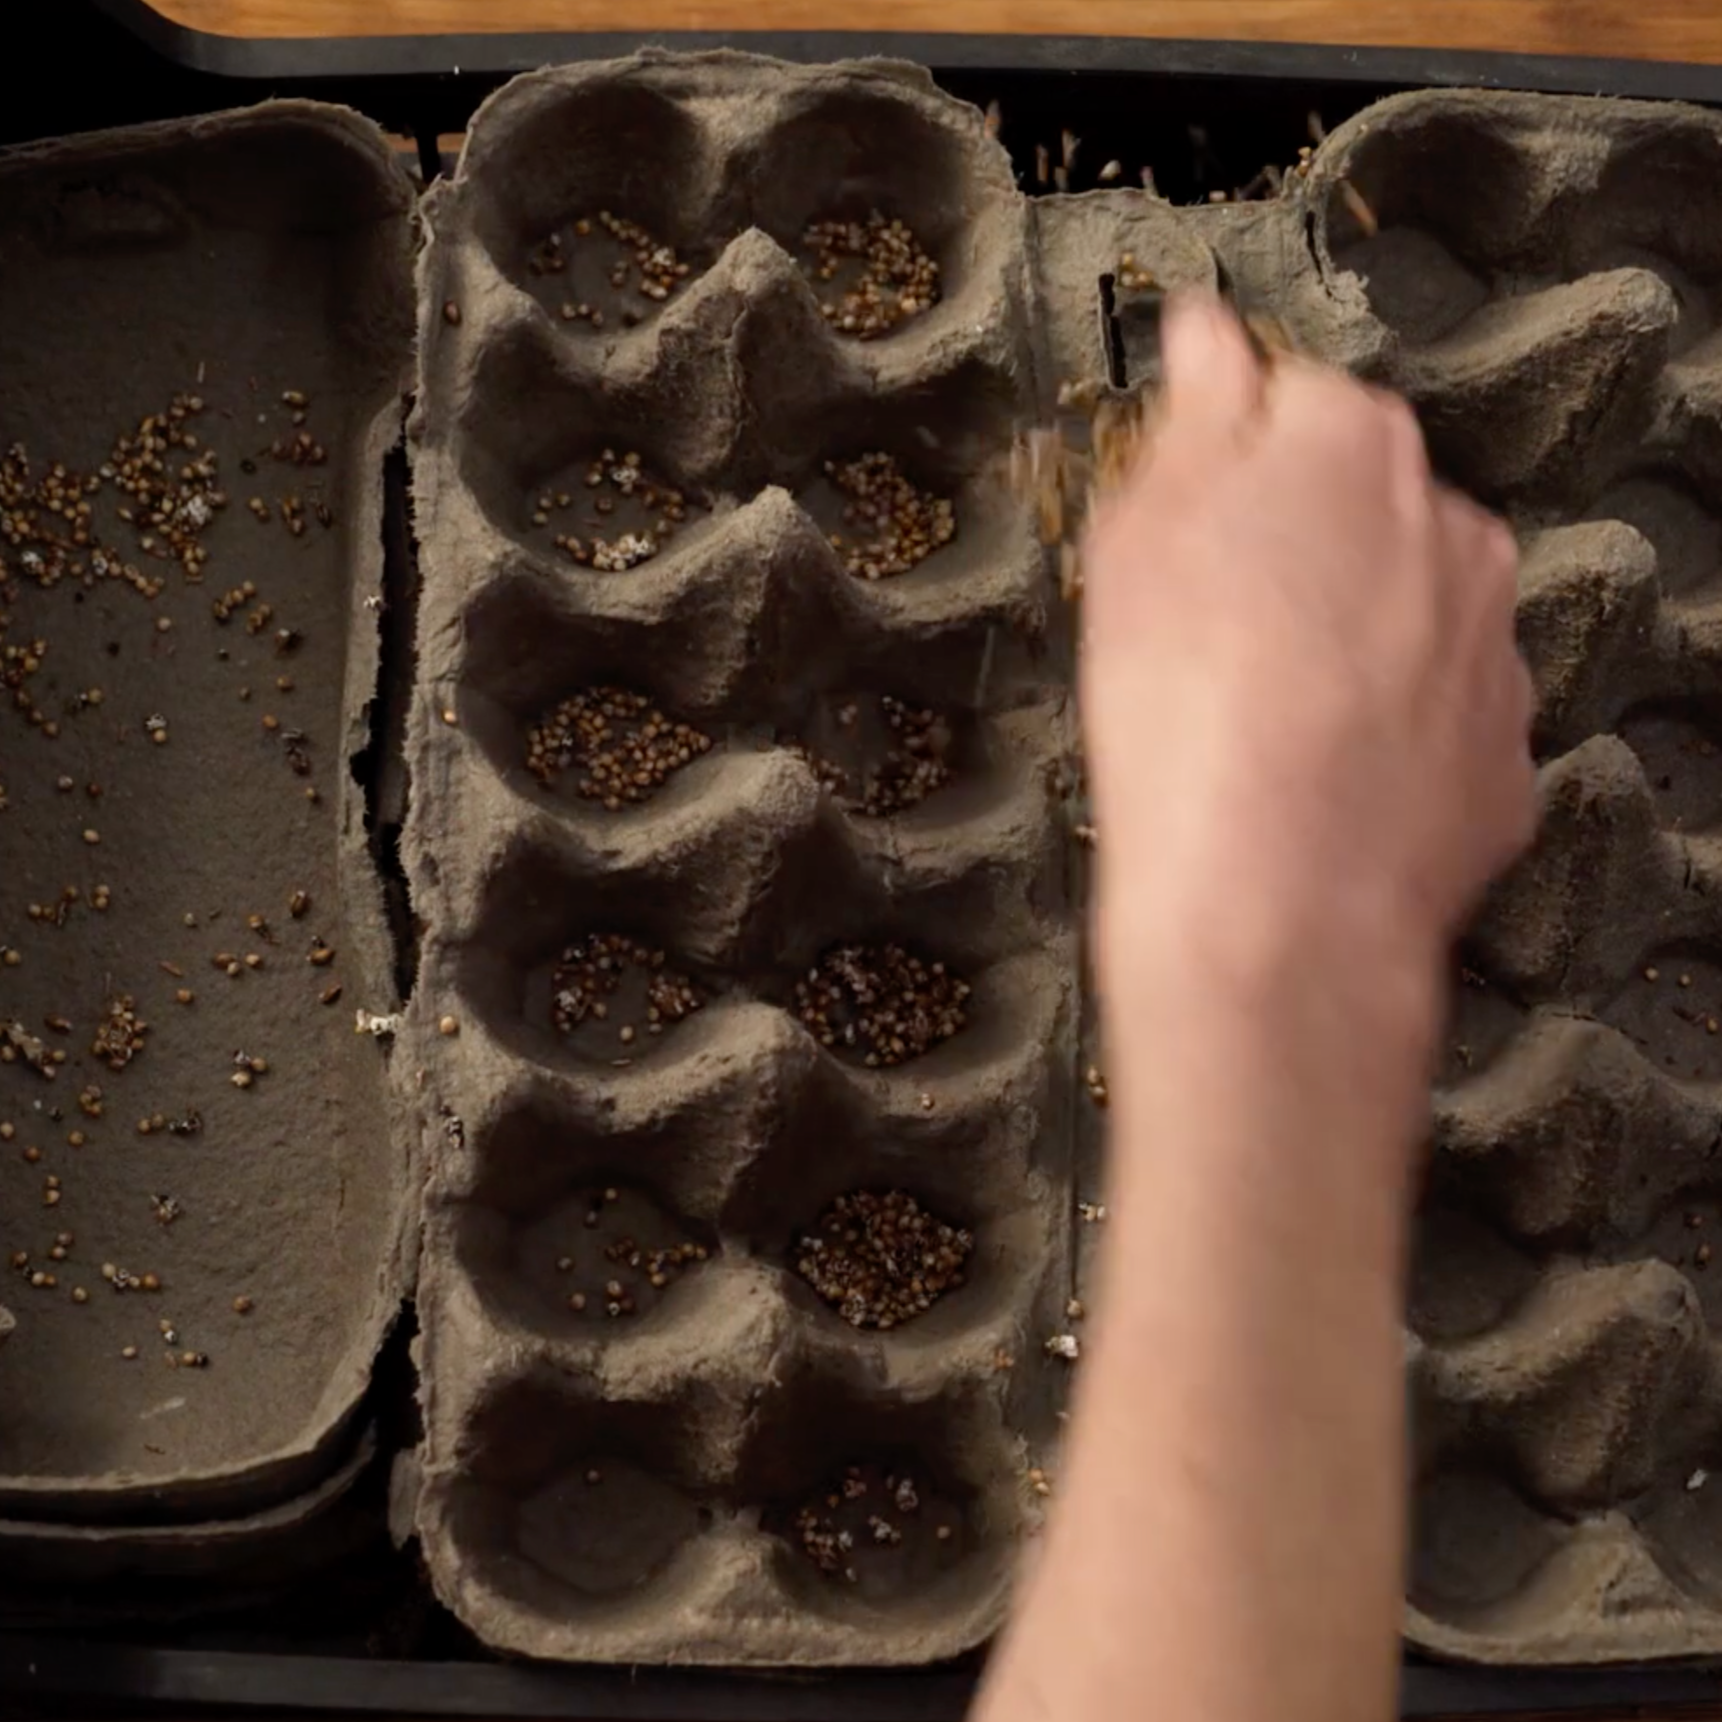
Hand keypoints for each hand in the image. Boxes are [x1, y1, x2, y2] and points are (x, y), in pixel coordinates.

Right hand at [1081, 295, 1534, 1017]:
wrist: (1274, 901)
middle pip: (1361, 509)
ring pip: (1408, 614)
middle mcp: (1453, 525)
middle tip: (1212, 639)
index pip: (1289, 405)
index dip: (1226, 469)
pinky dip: (1389, 739)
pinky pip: (1437, 720)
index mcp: (1353, 445)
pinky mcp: (1506, 756)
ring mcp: (1493, 648)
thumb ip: (1190, 416)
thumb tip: (1208, 332)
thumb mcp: (1140, 537)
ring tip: (1268, 725)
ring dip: (1352, 643)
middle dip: (1298, 552)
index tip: (1185, 535)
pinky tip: (1322, 786)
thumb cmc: (1185, 706)